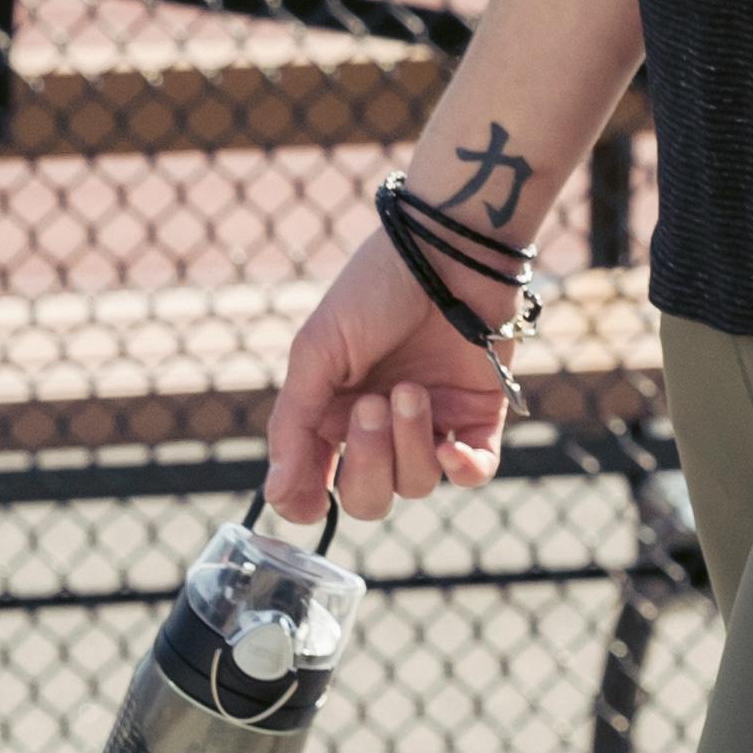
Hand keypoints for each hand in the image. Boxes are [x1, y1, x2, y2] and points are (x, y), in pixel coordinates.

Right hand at [265, 224, 511, 524]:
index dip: (308, 501)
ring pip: (417, 483)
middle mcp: (381, 427)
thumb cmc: (375, 290)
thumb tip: (272, 494)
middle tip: (374, 404)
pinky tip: (452, 447)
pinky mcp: (479, 414)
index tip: (309, 501)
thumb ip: (294, 425)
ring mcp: (432, 423)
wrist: (447, 250)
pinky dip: (464, 470)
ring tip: (414, 388)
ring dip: (410, 442)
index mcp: (333, 413)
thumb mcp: (317, 350)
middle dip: (368, 462)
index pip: (316, 484)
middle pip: (368, 496)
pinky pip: (476, 473)